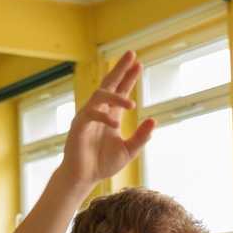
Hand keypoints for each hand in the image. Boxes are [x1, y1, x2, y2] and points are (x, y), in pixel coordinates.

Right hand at [60, 51, 154, 185]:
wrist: (84, 178)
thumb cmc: (103, 164)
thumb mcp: (128, 150)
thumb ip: (141, 137)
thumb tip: (154, 120)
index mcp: (111, 115)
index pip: (120, 90)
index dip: (129, 77)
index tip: (138, 63)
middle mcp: (99, 111)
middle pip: (109, 84)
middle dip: (120, 69)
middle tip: (132, 54)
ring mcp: (87, 117)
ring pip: (100, 96)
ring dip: (115, 97)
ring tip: (131, 104)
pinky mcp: (78, 126)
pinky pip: (90, 115)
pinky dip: (103, 117)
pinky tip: (114, 124)